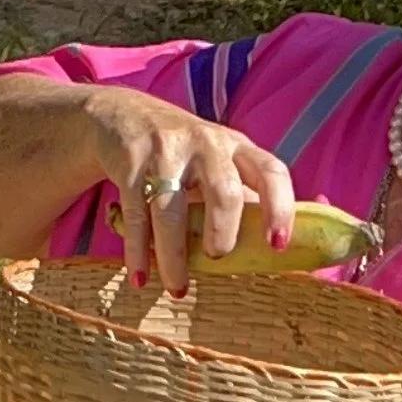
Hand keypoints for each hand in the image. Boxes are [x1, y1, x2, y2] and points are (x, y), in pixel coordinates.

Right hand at [82, 93, 293, 296]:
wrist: (122, 113)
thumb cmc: (184, 152)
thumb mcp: (218, 161)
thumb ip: (241, 197)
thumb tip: (267, 255)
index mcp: (236, 146)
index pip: (270, 172)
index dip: (280, 208)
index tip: (277, 245)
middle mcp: (205, 143)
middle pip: (223, 191)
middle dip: (223, 232)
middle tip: (217, 257)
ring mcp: (165, 150)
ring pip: (172, 209)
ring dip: (174, 256)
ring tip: (177, 288)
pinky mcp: (130, 161)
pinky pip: (136, 214)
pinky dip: (138, 251)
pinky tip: (140, 276)